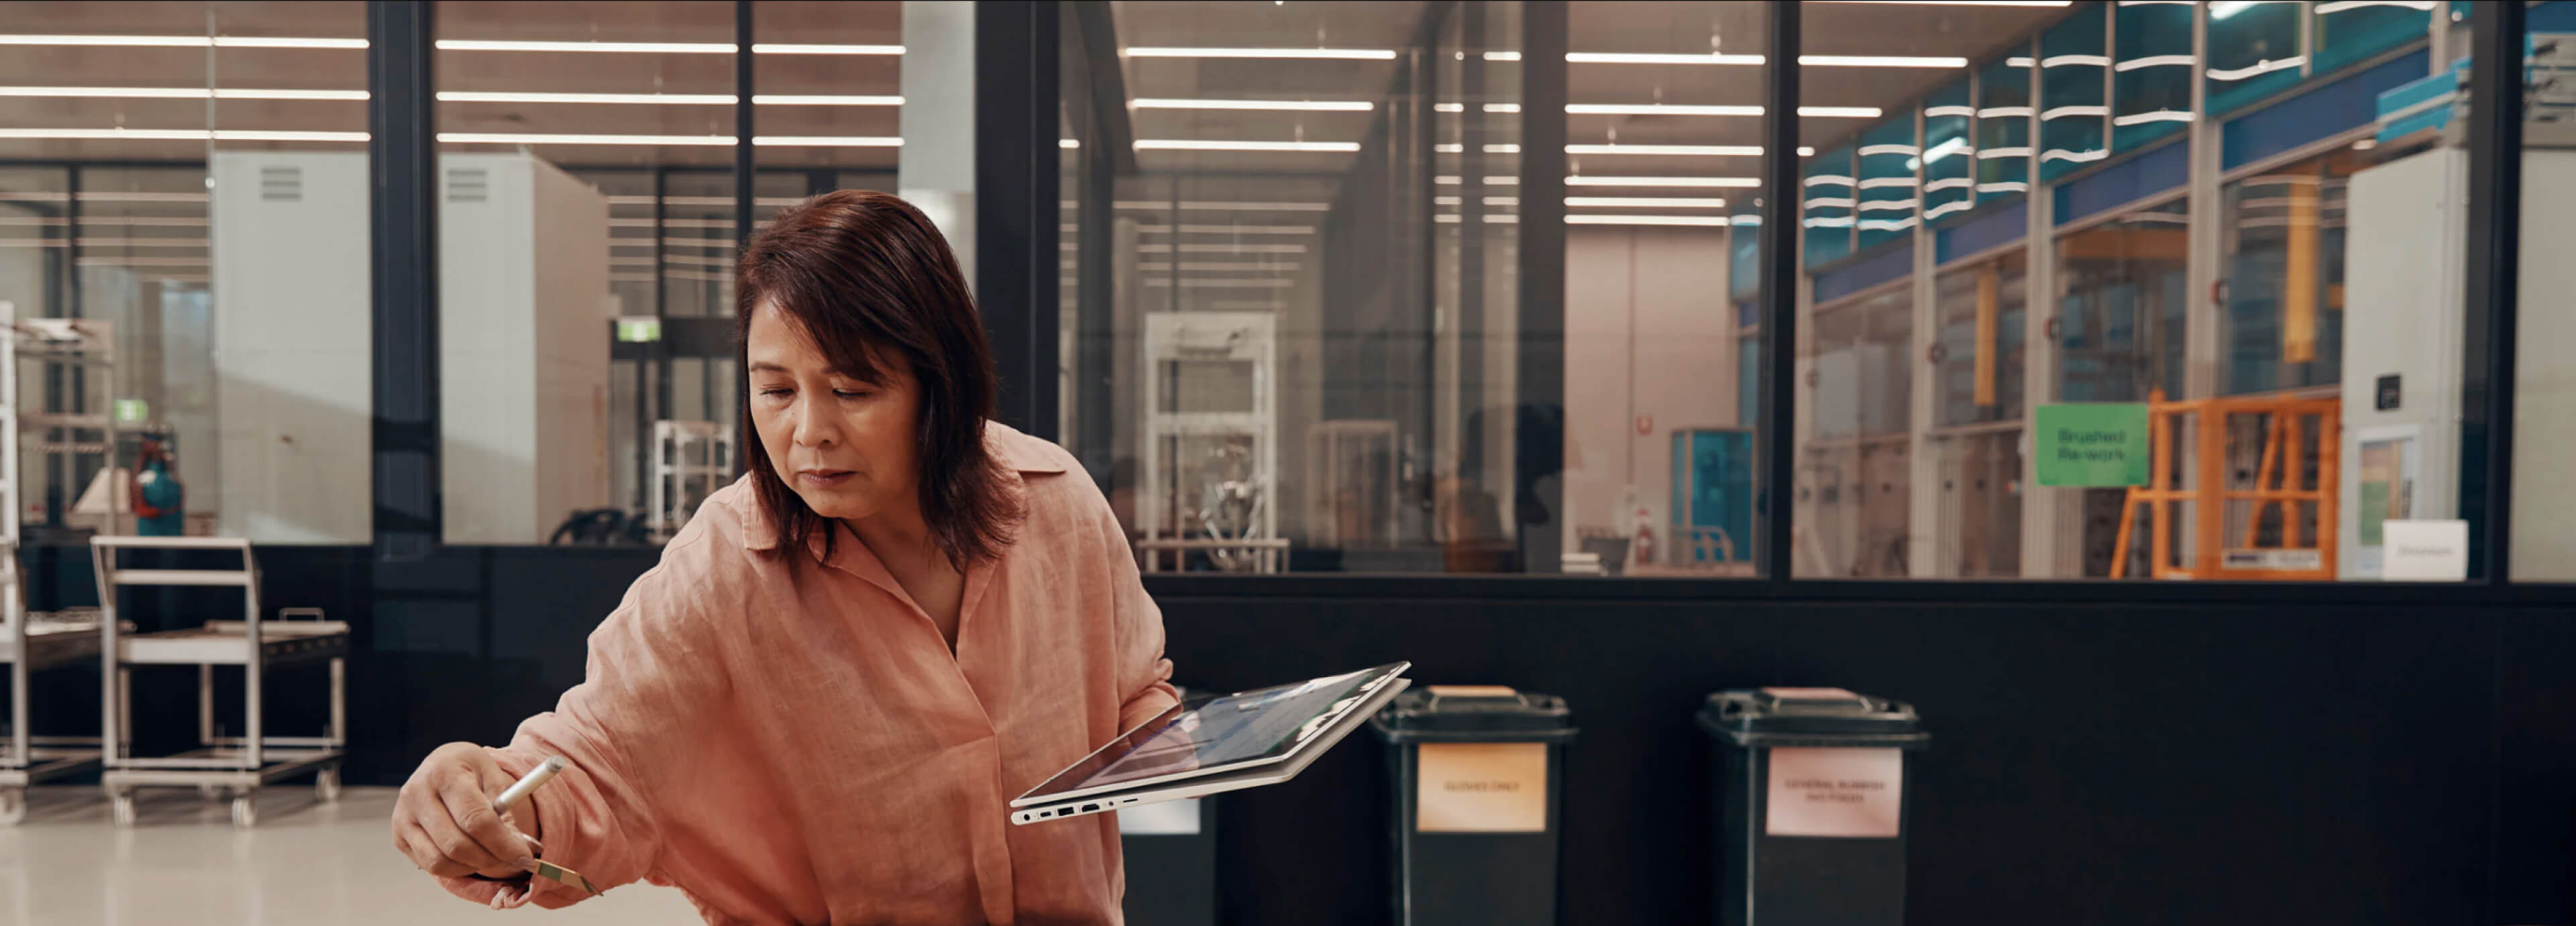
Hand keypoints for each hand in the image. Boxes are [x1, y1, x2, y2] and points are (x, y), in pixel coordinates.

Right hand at [393, 742, 543, 879]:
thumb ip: (505, 809)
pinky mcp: (398, 835)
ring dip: (473, 867)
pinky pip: (429, 864)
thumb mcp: (493, 776)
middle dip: (491, 859)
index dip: (502, 843)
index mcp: (445, 772)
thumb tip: (519, 849)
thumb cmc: (471, 771)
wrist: (441, 765)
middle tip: (513, 861)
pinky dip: (456, 868)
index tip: (524, 856)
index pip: (475, 819)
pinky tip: (471, 855)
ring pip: (440, 861)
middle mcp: (417, 793)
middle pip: (456, 845)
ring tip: (492, 856)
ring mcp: (403, 816)